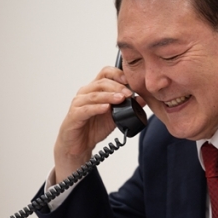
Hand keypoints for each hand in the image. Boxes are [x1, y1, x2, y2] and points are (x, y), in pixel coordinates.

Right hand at [53, 66, 136, 182]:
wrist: (80, 145)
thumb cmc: (94, 127)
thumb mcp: (116, 116)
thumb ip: (127, 107)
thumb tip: (142, 99)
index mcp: (96, 89)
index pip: (106, 73)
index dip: (118, 74)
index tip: (130, 80)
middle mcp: (86, 93)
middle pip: (101, 82)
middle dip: (117, 87)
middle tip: (129, 93)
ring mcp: (78, 103)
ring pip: (94, 95)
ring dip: (109, 96)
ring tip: (121, 99)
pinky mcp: (74, 115)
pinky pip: (86, 109)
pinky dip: (97, 108)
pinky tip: (107, 108)